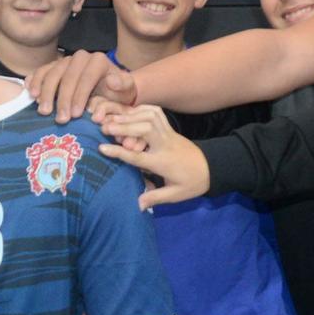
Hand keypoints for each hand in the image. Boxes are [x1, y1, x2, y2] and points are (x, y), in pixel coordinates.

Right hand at [26, 51, 138, 122]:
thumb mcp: (126, 90)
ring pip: (52, 73)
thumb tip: (112, 80)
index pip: (86, 77)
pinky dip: (35, 81)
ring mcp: (65, 61)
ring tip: (43, 110)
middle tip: (59, 119)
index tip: (74, 115)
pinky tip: (30, 93)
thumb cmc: (118, 93)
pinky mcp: (54, 67)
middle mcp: (80, 57)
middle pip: (67, 76)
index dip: (79, 96)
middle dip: (62, 98)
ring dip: (45, 92)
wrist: (109, 90)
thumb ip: (124, 85)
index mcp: (98, 61)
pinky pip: (42, 71)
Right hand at [96, 104, 211, 208]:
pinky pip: (157, 112)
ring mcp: (169, 134)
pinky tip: (129, 112)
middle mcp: (165, 145)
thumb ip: (155, 198)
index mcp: (163, 163)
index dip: (119, 152)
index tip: (102, 148)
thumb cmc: (192, 183)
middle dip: (125, 126)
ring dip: (131, 116)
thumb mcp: (175, 195)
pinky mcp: (171, 128)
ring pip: (151, 117)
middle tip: (105, 127)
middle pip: (145, 129)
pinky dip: (142, 109)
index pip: (139, 156)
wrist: (211, 167)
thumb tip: (137, 206)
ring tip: (113, 119)